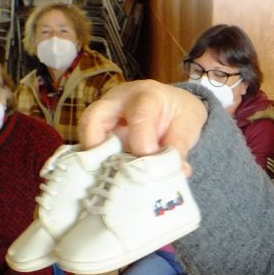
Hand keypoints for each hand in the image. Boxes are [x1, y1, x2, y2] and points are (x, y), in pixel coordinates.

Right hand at [78, 80, 207, 169]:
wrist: (172, 104)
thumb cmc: (178, 112)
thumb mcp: (189, 123)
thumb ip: (180, 146)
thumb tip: (177, 172)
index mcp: (146, 95)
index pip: (139, 116)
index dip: (142, 142)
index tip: (150, 163)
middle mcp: (118, 101)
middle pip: (93, 118)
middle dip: (98, 147)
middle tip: (110, 172)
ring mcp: (103, 116)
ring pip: (84, 134)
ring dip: (93, 159)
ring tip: (106, 179)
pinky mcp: (98, 131)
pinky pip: (88, 147)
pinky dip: (94, 163)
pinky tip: (104, 179)